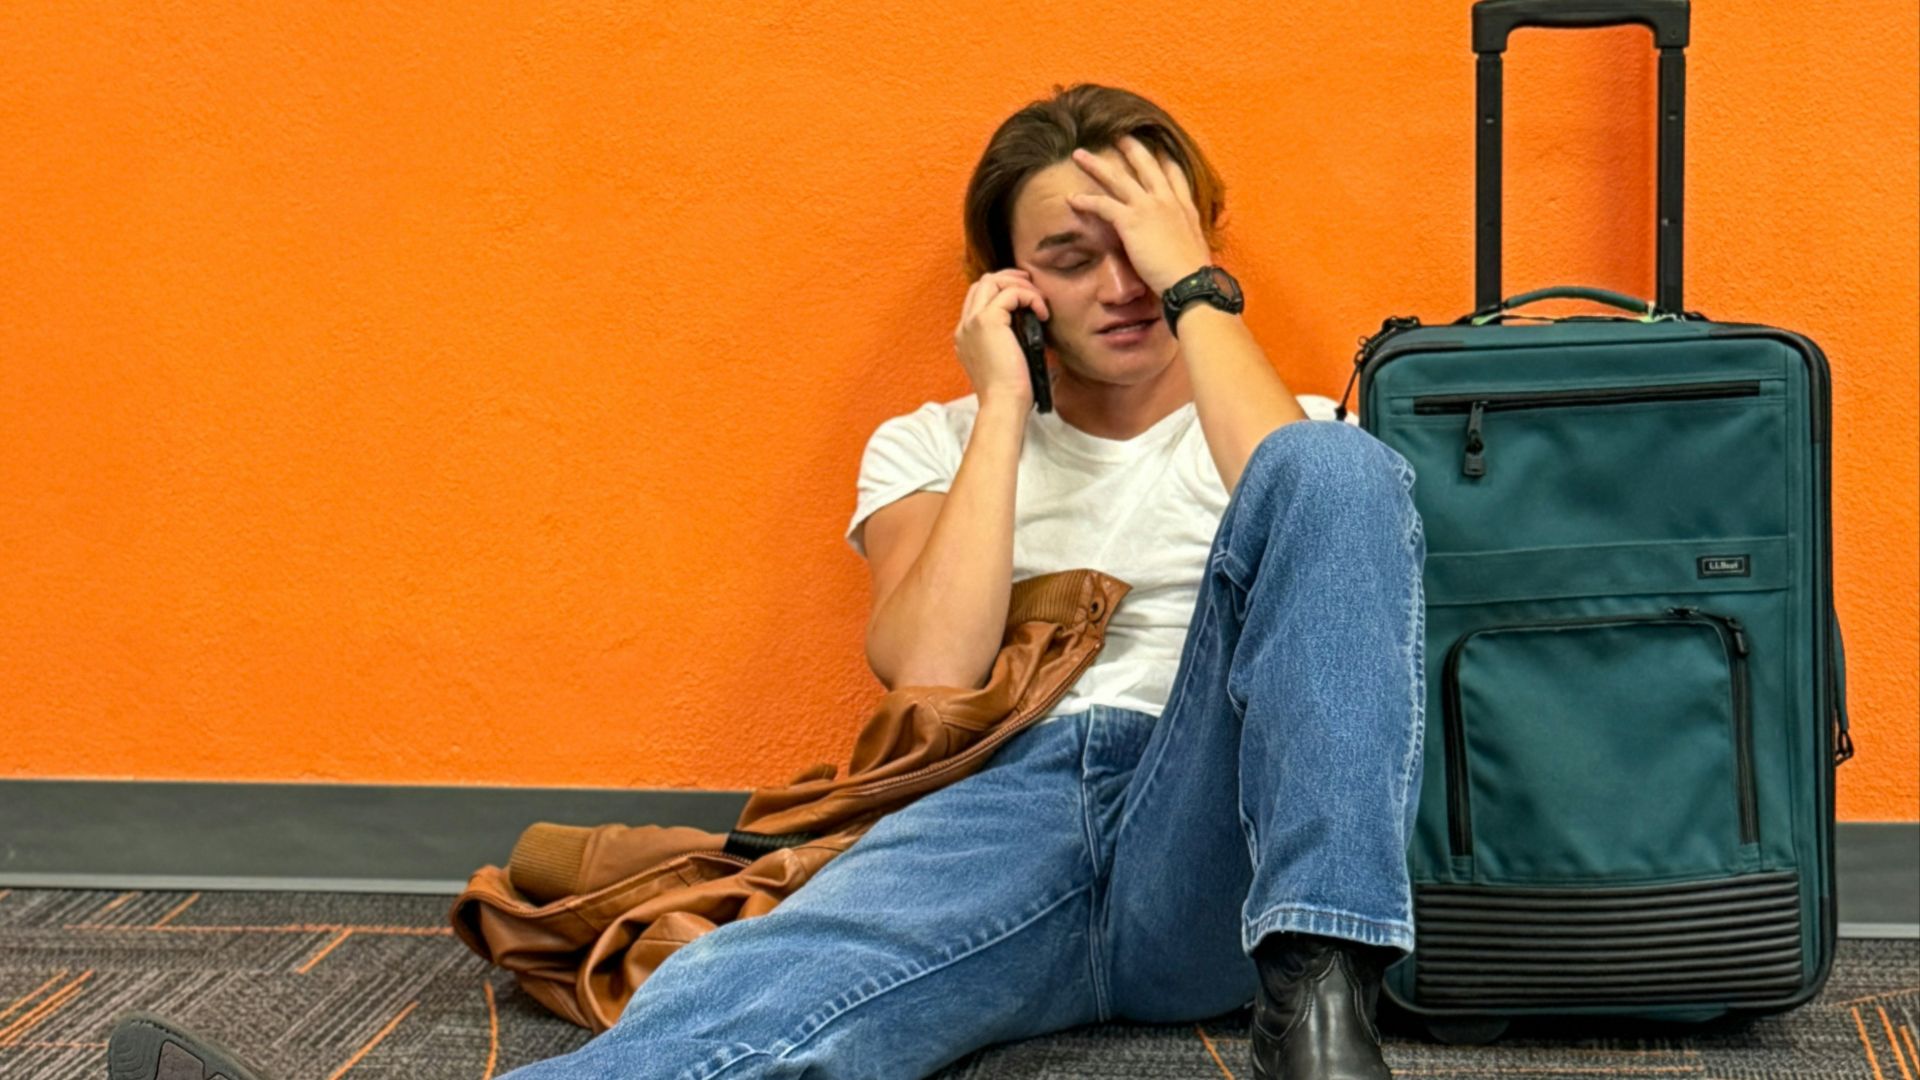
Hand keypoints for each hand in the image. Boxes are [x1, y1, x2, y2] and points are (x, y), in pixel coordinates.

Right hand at [953, 268, 1048, 407]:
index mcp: (966, 336)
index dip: (1004, 290)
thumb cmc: (1011, 391)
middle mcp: (964, 326)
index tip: (1027, 298)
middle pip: (983, 282)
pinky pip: (1010, 293)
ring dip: (1020, 285)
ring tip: (1040, 301)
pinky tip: (1042, 313)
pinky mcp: (986, 321)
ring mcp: (972, 322)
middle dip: (1011, 279)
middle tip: (1034, 290)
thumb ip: (1009, 338)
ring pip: (992, 281)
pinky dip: (1030, 297)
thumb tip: (1031, 320)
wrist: (1003, 404)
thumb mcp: (1007, 359)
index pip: (980, 298)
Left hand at [1065, 135, 1214, 295]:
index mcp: (1184, 207)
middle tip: (1117, 133)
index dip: (1163, 158)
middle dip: (1130, 147)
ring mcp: (1149, 207)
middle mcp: (1167, 200)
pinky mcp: (1132, 221)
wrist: (1191, 283)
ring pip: (1118, 178)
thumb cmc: (1193, 275)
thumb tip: (1180, 243)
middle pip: (1146, 165)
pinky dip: (1086, 201)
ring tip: (1079, 154)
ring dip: (1096, 164)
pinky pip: (1103, 205)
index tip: (1157, 146)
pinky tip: (1071, 199)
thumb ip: (1184, 237)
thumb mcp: (1194, 248)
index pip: (1174, 174)